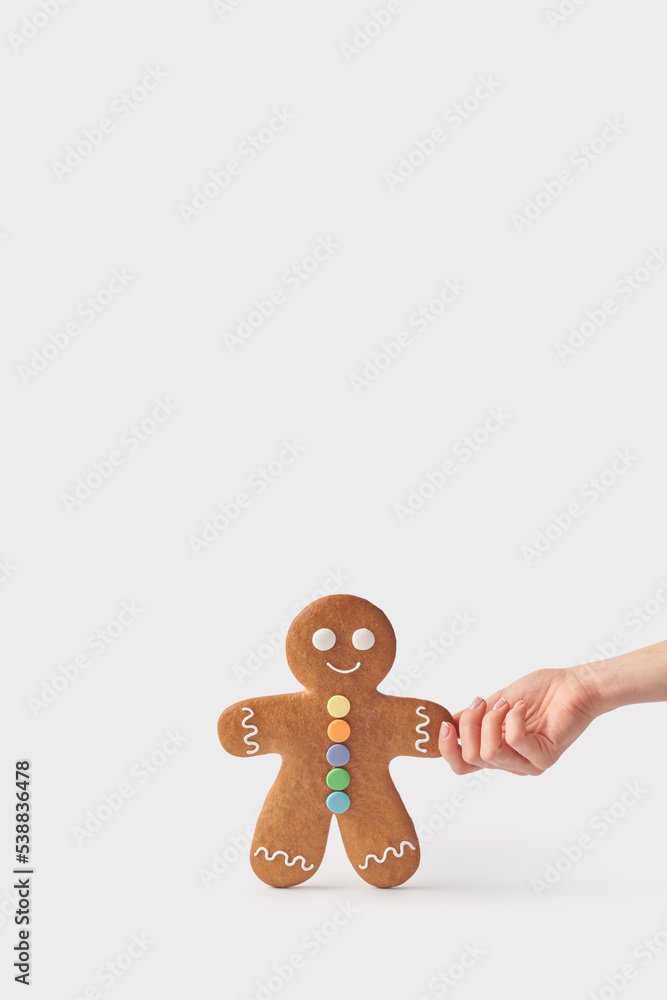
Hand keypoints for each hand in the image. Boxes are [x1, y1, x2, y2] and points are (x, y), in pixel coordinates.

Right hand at [438, 667, 596, 775]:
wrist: (573, 685)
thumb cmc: (540, 691)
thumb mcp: (496, 702)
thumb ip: (473, 716)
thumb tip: (447, 721)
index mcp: (496, 750)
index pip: (460, 766)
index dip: (446, 747)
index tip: (444, 722)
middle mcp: (510, 762)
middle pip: (469, 758)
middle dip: (468, 724)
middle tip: (481, 702)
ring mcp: (527, 764)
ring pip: (489, 753)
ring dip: (491, 720)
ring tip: (506, 703)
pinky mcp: (544, 758)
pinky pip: (515, 742)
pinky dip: (513, 718)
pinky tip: (521, 706)